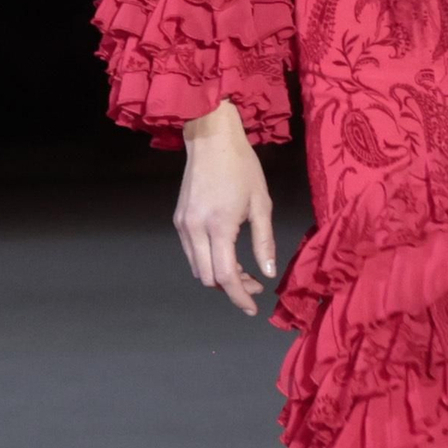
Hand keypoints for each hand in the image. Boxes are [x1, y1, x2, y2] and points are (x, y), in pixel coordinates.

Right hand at [174, 99, 277, 314]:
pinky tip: (227, 254)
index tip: (252, 308)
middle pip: (208, 278)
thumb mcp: (261, 203)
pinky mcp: (180, 219)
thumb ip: (264, 241)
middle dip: (231, 288)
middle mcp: (195, 229)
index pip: (225, 276)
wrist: (211, 138)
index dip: (239, 296)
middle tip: (254, 284)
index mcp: (219, 226)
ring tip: (243, 270)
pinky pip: (192, 253)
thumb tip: (267, 274)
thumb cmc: (242, 167)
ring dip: (219, 276)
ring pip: (197, 268)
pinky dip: (208, 261)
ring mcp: (184, 225)